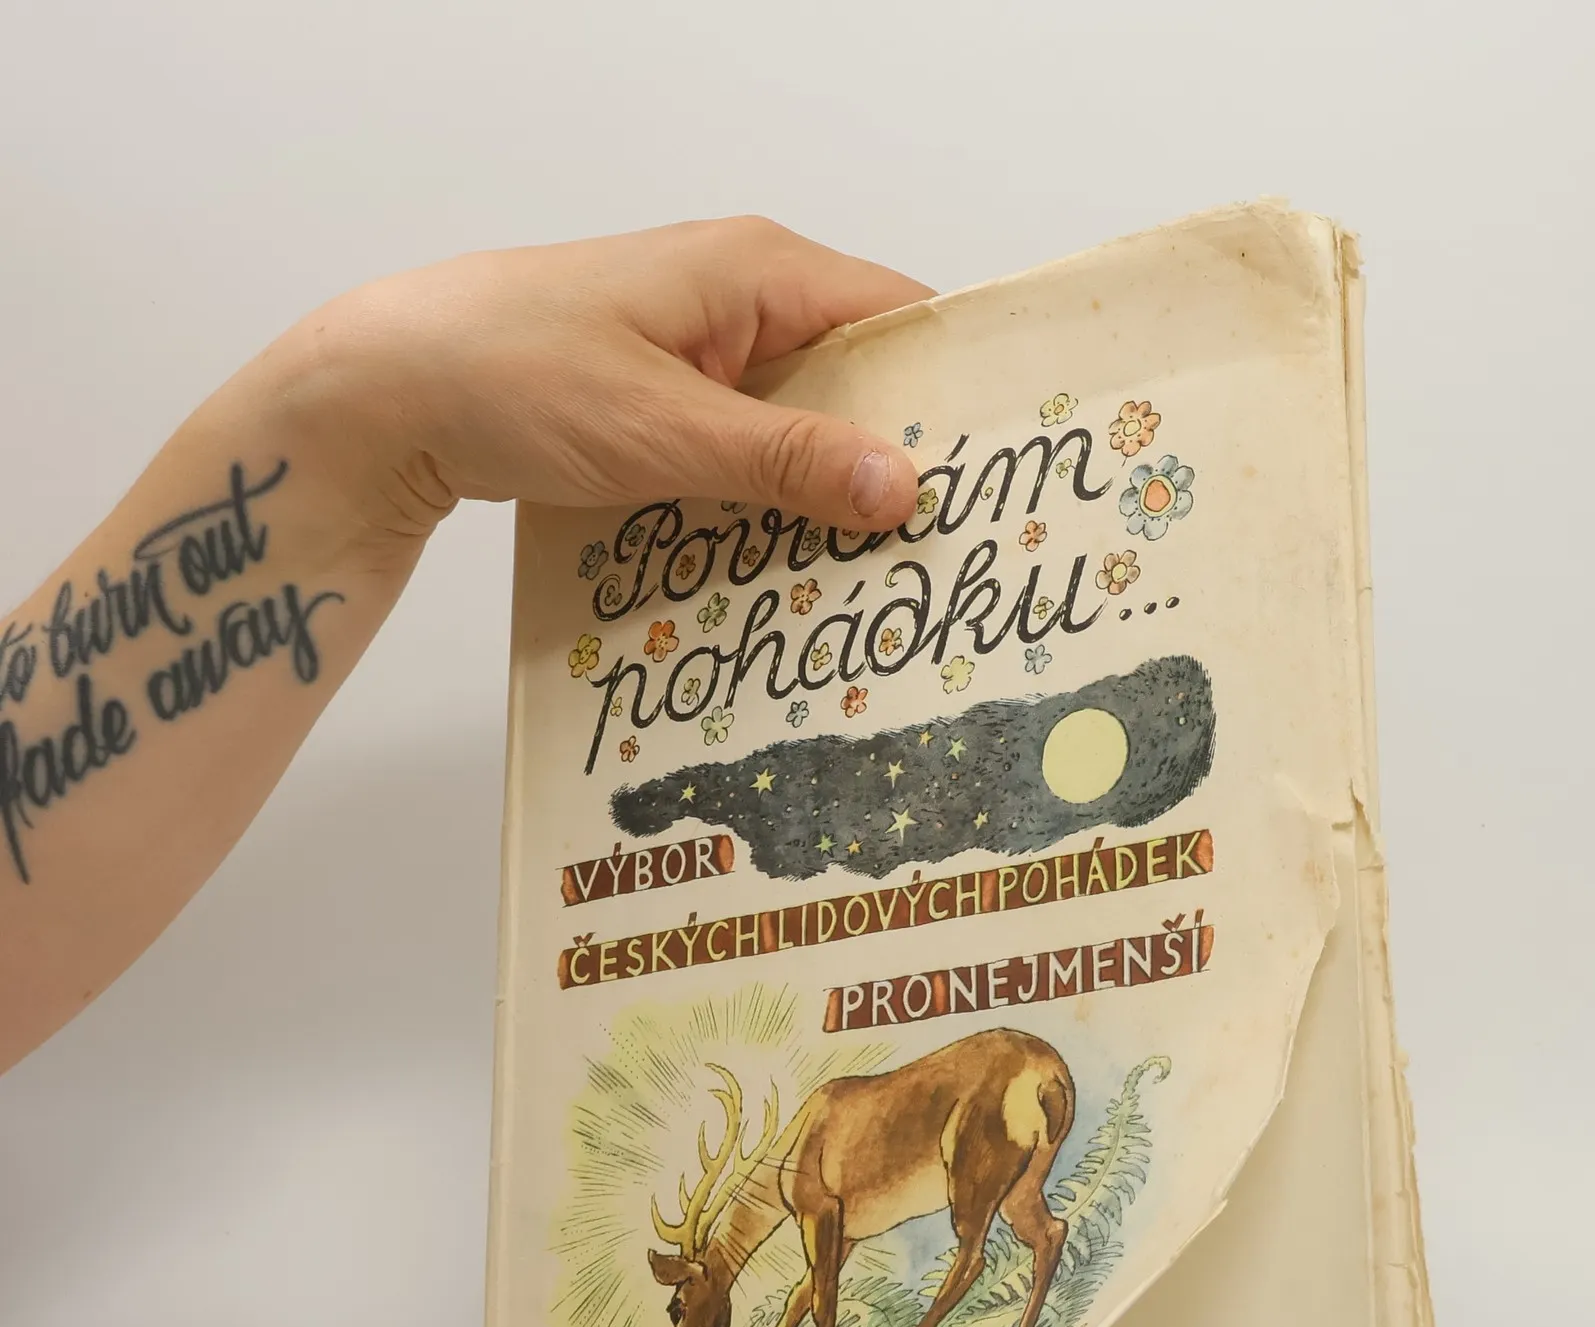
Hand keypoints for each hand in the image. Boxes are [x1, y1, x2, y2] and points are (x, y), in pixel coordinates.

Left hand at [261, 215, 932, 550]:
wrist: (383, 393)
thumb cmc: (511, 374)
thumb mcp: (664, 427)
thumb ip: (787, 459)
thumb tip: (903, 485)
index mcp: (756, 272)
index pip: (897, 318)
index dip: (952, 389)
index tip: (996, 471)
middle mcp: (738, 300)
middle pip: (854, 380)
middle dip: (894, 459)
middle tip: (944, 546)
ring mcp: (698, 353)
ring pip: (797, 426)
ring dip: (825, 493)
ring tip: (877, 572)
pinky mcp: (662, 402)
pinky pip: (743, 451)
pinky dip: (765, 501)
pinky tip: (784, 563)